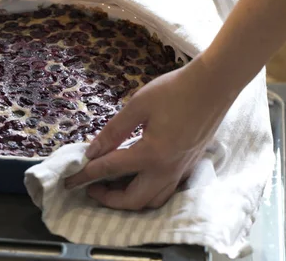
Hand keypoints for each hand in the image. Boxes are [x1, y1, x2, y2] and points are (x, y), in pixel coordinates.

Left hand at [65, 58, 236, 209]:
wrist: (215, 85)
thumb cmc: (175, 90)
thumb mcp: (138, 105)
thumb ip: (113, 131)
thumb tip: (92, 151)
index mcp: (152, 154)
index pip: (110, 170)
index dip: (86, 175)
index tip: (70, 181)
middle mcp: (167, 170)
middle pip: (133, 200)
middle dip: (108, 199)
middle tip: (91, 187)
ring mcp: (181, 170)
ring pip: (153, 201)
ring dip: (130, 200)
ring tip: (113, 186)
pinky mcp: (189, 166)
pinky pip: (166, 191)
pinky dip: (147, 192)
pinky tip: (138, 177)